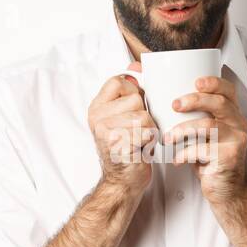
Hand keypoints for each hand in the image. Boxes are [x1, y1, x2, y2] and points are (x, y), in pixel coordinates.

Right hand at [88, 61, 158, 194]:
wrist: (122, 183)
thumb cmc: (129, 149)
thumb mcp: (125, 117)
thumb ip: (129, 91)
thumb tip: (137, 63)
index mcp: (97, 106)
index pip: (119, 80)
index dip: (134, 92)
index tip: (134, 110)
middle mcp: (96, 117)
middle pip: (136, 98)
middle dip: (145, 115)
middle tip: (136, 132)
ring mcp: (104, 130)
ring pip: (143, 115)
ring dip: (149, 130)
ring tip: (140, 141)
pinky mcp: (116, 144)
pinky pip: (146, 131)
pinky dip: (150, 142)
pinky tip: (141, 150)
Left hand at [165, 74, 246, 202]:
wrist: (225, 190)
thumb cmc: (209, 159)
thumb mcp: (202, 134)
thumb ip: (192, 118)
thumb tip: (163, 103)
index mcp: (232, 115)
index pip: (228, 91)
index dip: (214, 82)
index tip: (196, 81)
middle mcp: (238, 124)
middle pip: (219, 103)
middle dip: (194, 100)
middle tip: (175, 105)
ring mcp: (236, 141)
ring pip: (208, 126)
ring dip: (183, 130)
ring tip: (167, 138)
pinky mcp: (229, 157)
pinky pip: (202, 150)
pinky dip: (185, 154)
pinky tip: (177, 159)